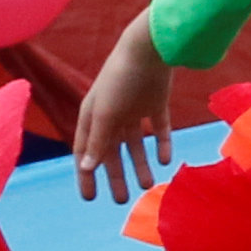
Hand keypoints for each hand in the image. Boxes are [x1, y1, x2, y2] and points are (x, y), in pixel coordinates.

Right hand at [73, 13, 176, 204]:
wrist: (149, 49)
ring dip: (140, 165)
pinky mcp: (157, 103)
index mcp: (92, 115)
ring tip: (148, 186)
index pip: (86, 150)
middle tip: (120, 201)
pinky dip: (161, 144)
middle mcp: (111, 113)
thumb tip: (85, 168)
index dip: (86, 174)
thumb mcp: (106, 113)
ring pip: (135, 144)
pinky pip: (159, 129)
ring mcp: (134, 108)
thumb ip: (98, 141)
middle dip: (115, 176)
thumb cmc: (120, 79)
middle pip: (112, 151)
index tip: (89, 198)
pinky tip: (165, 161)